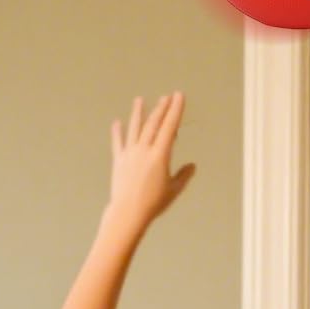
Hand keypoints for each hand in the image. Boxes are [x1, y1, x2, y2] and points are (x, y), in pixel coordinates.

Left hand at [106, 92, 195, 235]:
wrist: (128, 212)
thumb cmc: (153, 203)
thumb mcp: (174, 190)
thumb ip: (184, 175)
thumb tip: (192, 166)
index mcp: (160, 155)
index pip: (169, 127)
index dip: (175, 110)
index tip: (179, 97)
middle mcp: (144, 149)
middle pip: (153, 124)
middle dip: (161, 108)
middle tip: (166, 96)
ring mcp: (130, 153)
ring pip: (135, 128)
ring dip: (138, 113)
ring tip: (139, 100)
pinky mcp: (119, 160)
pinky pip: (118, 143)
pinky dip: (117, 132)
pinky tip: (117, 123)